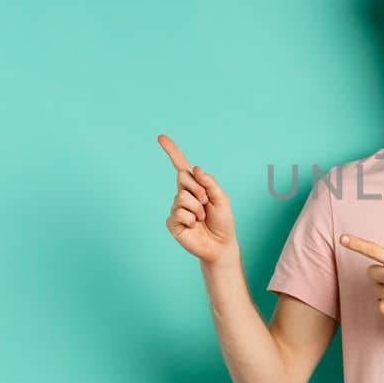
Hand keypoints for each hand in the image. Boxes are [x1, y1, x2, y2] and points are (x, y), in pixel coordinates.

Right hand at [158, 134, 236, 263]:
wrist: (221, 244)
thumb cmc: (222, 221)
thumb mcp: (221, 198)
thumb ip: (209, 182)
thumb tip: (195, 168)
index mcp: (195, 187)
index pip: (181, 166)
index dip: (172, 152)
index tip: (161, 137)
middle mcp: (183, 195)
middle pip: (183, 178)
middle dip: (200, 190)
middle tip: (207, 204)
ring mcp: (176, 208)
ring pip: (182, 197)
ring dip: (197, 208)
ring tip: (202, 218)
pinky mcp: (172, 223)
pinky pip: (179, 213)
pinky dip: (190, 219)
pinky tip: (193, 226)